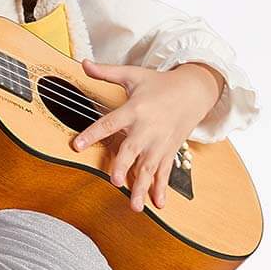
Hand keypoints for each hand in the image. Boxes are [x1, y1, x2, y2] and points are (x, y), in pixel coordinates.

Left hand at [69, 58, 224, 212]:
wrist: (194, 91)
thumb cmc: (159, 83)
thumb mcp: (133, 75)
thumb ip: (106, 73)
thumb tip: (83, 63)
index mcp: (134, 109)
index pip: (109, 123)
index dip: (92, 134)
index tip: (77, 145)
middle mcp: (147, 129)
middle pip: (132, 150)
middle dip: (124, 166)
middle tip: (114, 181)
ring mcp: (159, 143)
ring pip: (149, 168)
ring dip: (142, 187)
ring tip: (134, 206)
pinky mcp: (169, 151)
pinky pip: (165, 172)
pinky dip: (162, 188)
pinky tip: (158, 204)